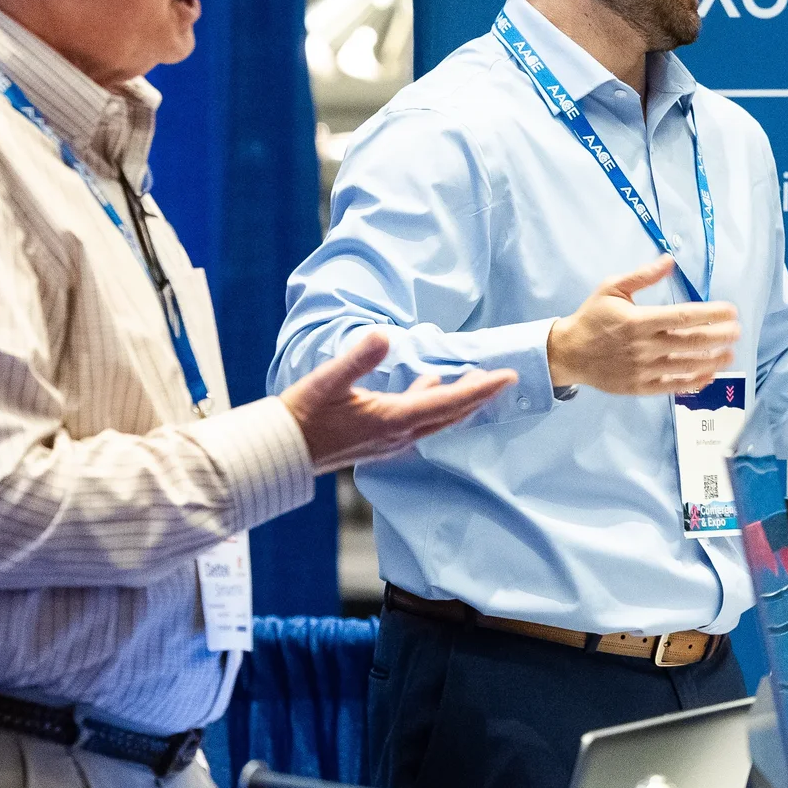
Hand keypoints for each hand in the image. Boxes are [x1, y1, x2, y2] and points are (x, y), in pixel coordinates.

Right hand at [281, 330, 515, 475]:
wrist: (278, 452)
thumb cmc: (301, 416)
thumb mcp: (327, 382)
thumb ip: (358, 358)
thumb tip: (384, 335)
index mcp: (392, 420)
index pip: (449, 403)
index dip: (481, 389)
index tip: (508, 377)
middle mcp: (398, 435)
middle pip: (450, 415)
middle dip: (478, 396)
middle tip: (501, 378)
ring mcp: (389, 441)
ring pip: (435, 419)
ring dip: (457, 401)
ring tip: (472, 379)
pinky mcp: (378, 440)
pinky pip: (417, 421)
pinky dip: (432, 404)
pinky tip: (427, 385)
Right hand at [546, 256, 740, 394]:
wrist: (568, 353)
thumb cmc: (592, 317)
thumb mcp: (612, 288)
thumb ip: (642, 276)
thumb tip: (670, 260)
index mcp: (639, 321)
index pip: (683, 317)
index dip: (710, 314)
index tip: (731, 311)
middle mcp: (644, 347)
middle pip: (690, 342)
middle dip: (719, 336)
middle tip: (737, 331)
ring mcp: (643, 369)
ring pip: (686, 366)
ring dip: (713, 360)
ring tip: (731, 353)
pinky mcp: (640, 387)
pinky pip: (673, 387)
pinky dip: (693, 382)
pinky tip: (710, 374)